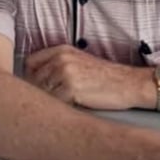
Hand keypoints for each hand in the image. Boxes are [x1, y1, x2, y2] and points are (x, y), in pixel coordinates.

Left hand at [24, 45, 145, 109]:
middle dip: (37, 93)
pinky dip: (59, 109)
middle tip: (47, 103)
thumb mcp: (80, 61)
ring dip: (48, 102)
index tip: (35, 88)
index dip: (30, 78)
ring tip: (60, 107)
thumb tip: (35, 81)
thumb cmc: (106, 77)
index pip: (29, 63)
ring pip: (42, 93)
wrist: (130, 83)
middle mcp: (61, 59)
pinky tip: (70, 109)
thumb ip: (57, 65)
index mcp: (61, 50)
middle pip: (33, 80)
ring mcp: (65, 73)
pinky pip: (54, 103)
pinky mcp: (71, 89)